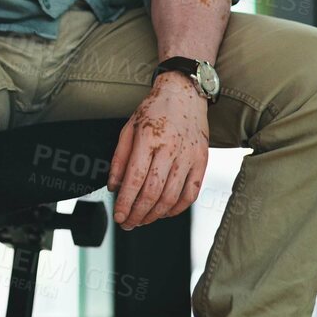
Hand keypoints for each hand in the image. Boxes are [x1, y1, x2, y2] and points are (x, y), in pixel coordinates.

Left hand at [107, 73, 209, 227]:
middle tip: (128, 223)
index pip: (135, 179)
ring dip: (155, 214)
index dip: (126, 202)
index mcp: (149, 138)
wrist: (184, 94)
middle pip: (153, 192)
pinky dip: (178, 208)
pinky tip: (165, 212)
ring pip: (172, 196)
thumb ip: (119, 159)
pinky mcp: (202, 161)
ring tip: (143, 220)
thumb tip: (114, 186)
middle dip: (138, 213)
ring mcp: (189, 156)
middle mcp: (171, 148)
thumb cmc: (154, 110)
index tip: (118, 215)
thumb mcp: (129, 128)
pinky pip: (191, 193)